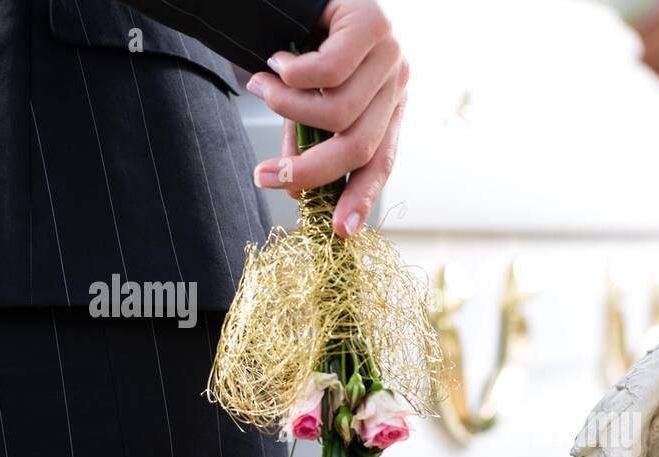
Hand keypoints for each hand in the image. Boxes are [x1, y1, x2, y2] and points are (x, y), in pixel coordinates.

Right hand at [248, 0, 408, 236]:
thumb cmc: (300, 39)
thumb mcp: (306, 97)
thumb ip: (305, 137)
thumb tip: (294, 190)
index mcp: (388, 108)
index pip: (382, 162)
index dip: (360, 197)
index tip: (339, 231)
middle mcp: (397, 84)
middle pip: (358, 146)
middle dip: (308, 169)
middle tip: (265, 176)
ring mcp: (390, 54)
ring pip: (338, 112)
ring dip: (286, 108)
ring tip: (260, 86)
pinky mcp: (373, 24)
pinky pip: (327, 71)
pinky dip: (291, 75)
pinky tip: (276, 60)